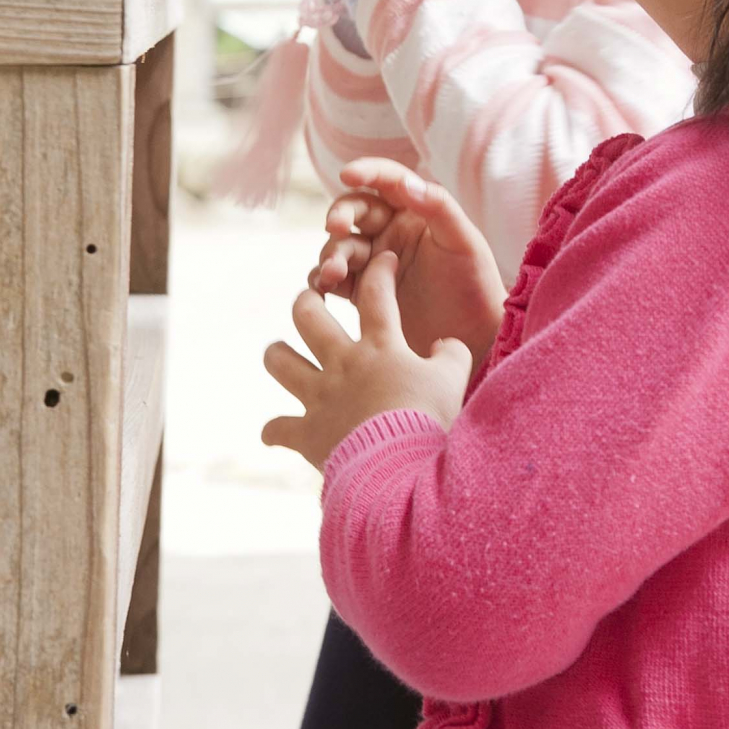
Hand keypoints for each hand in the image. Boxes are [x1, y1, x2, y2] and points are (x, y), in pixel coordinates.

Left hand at [262, 251, 472, 469]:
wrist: (398, 467)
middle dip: (306, 301)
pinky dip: (275, 430)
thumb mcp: (453, 379)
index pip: (377, 293)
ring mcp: (320, 397)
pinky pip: (278, 428)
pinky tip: (276, 432)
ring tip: (280, 353)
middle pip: (309, 316)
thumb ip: (451, 353)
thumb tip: (444, 343)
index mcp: (380, 346)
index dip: (380, 271)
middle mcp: (343, 363)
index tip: (382, 260)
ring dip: (277, 355)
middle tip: (310, 300)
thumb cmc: (428, 419)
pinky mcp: (307, 433)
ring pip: (280, 361)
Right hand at [311, 159, 505, 370]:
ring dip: (331, 253)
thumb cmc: (476, 283)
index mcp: (415, 211)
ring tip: (334, 272)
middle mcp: (391, 231)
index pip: (387, 181)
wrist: (473, 338)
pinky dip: (322, 281)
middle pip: (355, 211)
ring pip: (341, 246)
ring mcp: (374, 262)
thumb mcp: (463, 240)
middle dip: (341, 214)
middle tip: (336, 227)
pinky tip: (322, 288)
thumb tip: (405, 182)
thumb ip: (437, 206)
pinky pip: (334, 280)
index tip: (348, 173)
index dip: (367, 171)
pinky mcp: (363, 292)